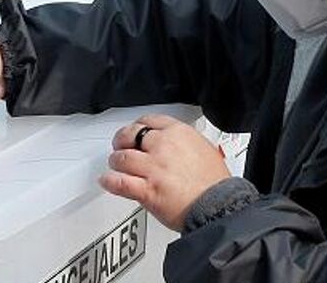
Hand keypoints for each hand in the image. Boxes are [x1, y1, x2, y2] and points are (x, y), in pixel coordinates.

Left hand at [100, 115, 231, 230]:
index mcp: (179, 133)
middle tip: (120, 146)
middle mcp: (163, 147)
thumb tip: (179, 147)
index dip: (138, 126)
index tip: (135, 130)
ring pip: (121, 158)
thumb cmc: (216, 184)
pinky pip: (119, 182)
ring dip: (115, 161)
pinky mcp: (147, 190)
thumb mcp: (206, 149)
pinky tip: (107, 180)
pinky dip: (109, 181)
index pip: (149, 120)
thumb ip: (186, 144)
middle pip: (130, 135)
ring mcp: (153, 168)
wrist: (219, 206)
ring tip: (116, 165)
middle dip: (122, 140)